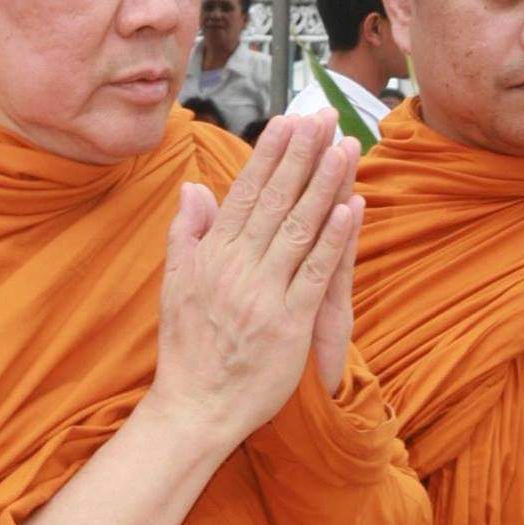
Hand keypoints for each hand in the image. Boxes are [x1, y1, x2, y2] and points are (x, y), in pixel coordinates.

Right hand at [146, 110, 361, 444]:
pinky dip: (333, 241)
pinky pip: (314, 275)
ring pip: (299, 229)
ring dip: (323, 185)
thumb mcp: (174, 284)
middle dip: (303, 154)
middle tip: (324, 117)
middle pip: (277, 201)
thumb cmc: (187, 345)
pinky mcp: (289, 324)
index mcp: (212, 255)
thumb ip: (187, 233)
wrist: (194, 407)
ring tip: (344, 148)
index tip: (289, 120)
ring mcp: (264, 295)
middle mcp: (237, 268)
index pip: (246, 193)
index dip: (270, 154)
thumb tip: (194, 187)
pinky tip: (349, 208)